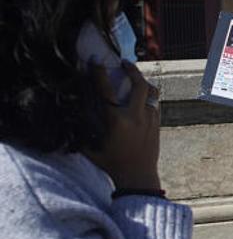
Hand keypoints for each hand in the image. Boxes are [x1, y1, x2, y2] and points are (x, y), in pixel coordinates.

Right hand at [84, 62, 161, 190]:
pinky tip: (142, 95)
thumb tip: (69, 118)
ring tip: (135, 77)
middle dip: (132, 70)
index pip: (106, 91)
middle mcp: (136, 117)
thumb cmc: (112, 164)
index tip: (95, 62)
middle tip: (124, 62)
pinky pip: (155, 103)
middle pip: (138, 84)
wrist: (138, 177)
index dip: (99, 73)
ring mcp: (150, 119)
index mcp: (116, 121)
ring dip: (143, 81)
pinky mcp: (158, 124)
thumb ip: (82, 131)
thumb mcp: (91, 147)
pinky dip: (149, 95)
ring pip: (152, 92)